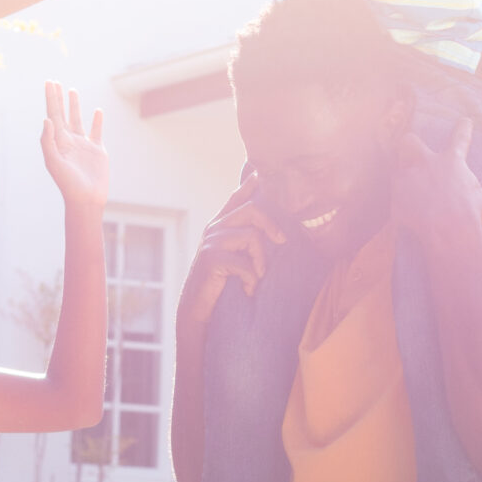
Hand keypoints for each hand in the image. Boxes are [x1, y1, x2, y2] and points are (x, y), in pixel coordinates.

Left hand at [38, 80, 109, 206]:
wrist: (86, 198)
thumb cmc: (67, 183)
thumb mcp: (53, 162)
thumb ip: (48, 141)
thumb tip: (47, 119)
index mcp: (57, 141)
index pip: (52, 114)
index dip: (50, 98)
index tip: (49, 83)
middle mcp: (69, 140)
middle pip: (62, 114)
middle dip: (58, 98)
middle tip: (54, 82)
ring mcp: (83, 144)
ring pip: (78, 119)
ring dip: (74, 105)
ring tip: (72, 90)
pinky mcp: (97, 150)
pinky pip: (97, 131)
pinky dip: (97, 121)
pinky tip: (97, 111)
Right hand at [176, 177, 282, 336]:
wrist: (198, 309)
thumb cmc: (221, 285)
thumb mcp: (235, 259)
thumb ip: (246, 243)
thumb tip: (274, 234)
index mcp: (220, 226)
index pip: (235, 199)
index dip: (248, 185)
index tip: (259, 172)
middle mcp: (214, 228)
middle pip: (251, 210)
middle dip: (271, 225)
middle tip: (282, 241)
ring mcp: (211, 241)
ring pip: (252, 237)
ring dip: (261, 262)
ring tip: (256, 278)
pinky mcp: (211, 258)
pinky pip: (245, 263)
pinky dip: (251, 280)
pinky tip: (247, 290)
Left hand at [392, 116, 481, 252]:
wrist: (448, 232)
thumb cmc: (472, 214)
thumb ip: (480, 195)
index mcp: (452, 161)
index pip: (460, 138)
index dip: (463, 129)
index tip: (465, 121)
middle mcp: (427, 163)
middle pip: (410, 142)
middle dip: (410, 144)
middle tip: (412, 150)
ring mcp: (408, 178)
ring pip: (396, 167)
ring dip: (402, 176)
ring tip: (406, 186)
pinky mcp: (395, 196)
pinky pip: (393, 196)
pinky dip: (399, 202)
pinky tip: (402, 211)